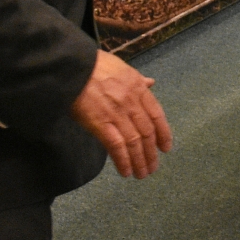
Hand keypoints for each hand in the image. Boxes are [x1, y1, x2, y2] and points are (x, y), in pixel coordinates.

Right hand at [69, 49, 172, 178]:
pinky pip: (116, 146)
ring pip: (135, 142)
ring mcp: (117, 114)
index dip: (164, 134)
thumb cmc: (95, 66)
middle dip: (151, 153)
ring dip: (140, 161)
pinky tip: (126, 172)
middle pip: (147, 132)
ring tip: (142, 174)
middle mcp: (132, 103)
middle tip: (153, 167)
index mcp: (139, 88)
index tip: (165, 148)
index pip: (157, 115)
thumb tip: (151, 83)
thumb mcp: (123, 68)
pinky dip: (123, 161)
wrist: (73, 67)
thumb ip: (138, 79)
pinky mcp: (100, 124)